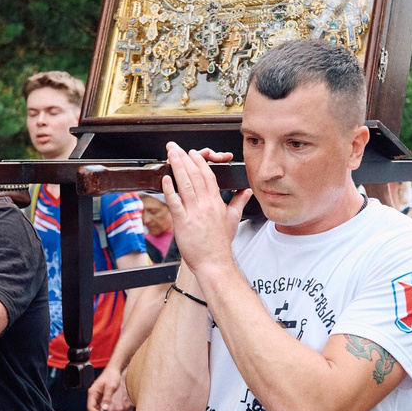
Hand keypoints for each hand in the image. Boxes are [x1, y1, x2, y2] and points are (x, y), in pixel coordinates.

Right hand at [88, 362, 132, 410]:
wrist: (115, 369)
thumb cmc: (112, 376)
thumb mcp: (111, 387)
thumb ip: (107, 398)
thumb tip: (104, 409)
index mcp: (92, 393)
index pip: (90, 408)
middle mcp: (93, 395)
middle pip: (92, 410)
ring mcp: (97, 396)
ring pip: (96, 409)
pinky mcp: (101, 397)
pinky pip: (100, 407)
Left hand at [158, 143, 242, 270]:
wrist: (214, 263)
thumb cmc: (220, 244)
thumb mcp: (233, 219)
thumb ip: (239, 201)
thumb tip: (246, 191)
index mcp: (216, 202)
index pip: (208, 175)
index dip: (199, 161)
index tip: (191, 153)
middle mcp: (206, 205)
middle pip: (195, 175)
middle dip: (184, 158)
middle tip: (174, 147)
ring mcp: (195, 213)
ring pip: (185, 184)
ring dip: (177, 167)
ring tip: (170, 155)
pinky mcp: (184, 223)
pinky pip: (175, 203)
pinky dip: (170, 189)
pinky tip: (165, 179)